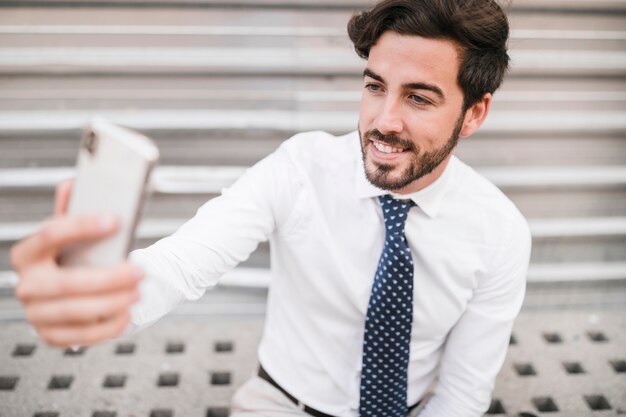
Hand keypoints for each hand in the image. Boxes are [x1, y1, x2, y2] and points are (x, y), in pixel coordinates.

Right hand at [10, 180, 143, 347]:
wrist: (76, 290)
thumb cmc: (76, 257)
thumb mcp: (73, 233)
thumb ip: (73, 209)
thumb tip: (75, 183)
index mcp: (29, 253)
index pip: (50, 235)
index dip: (81, 226)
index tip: (114, 219)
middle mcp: (27, 284)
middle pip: (68, 282)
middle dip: (108, 278)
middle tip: (139, 271)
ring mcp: (37, 313)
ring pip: (77, 311)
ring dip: (114, 302)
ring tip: (138, 291)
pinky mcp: (52, 336)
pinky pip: (83, 335)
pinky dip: (110, 325)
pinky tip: (127, 313)